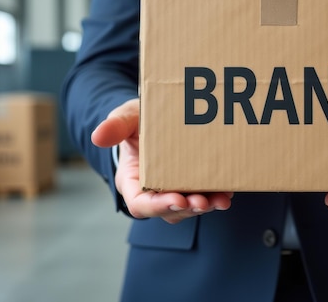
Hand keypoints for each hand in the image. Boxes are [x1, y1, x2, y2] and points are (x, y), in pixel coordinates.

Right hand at [91, 98, 232, 223]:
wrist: (159, 116)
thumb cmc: (138, 120)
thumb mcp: (126, 118)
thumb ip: (116, 125)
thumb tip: (98, 136)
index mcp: (133, 181)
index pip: (140, 204)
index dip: (158, 206)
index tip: (177, 200)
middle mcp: (154, 192)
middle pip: (170, 210)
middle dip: (188, 208)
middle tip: (204, 202)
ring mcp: (175, 190)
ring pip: (190, 207)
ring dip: (207, 206)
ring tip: (222, 199)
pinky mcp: (194, 185)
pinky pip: (205, 196)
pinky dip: (217, 195)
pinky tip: (229, 189)